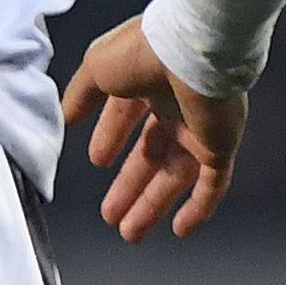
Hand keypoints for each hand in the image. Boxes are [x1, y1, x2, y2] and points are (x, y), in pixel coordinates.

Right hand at [60, 14, 246, 242]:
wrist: (191, 52)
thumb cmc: (141, 52)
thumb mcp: (96, 68)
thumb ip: (81, 94)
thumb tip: (65, 116)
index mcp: (146, 82)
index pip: (127, 117)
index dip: (110, 138)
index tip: (96, 163)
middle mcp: (175, 107)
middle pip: (149, 157)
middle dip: (128, 187)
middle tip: (109, 215)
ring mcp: (200, 129)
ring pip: (175, 176)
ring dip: (151, 204)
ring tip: (129, 232)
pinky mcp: (220, 147)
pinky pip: (212, 185)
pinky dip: (198, 209)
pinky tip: (180, 230)